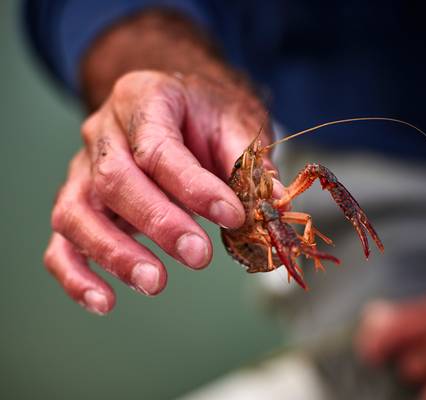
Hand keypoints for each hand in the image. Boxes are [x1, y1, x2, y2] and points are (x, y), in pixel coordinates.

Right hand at [44, 70, 274, 314]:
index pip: (158, 147)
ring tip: (154, 283)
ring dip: (114, 253)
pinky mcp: (78, 202)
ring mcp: (82, 169)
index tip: (232, 216)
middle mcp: (104, 133)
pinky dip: (76, 274)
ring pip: (76, 212)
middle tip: (199, 255)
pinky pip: (62, 240)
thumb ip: (249, 161)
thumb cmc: (204, 114)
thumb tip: (272, 205)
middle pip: (114, 180)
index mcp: (144, 99)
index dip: (194, 186)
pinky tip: (104, 301)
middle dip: (158, 223)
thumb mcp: (233, 120)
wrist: (174, 104)